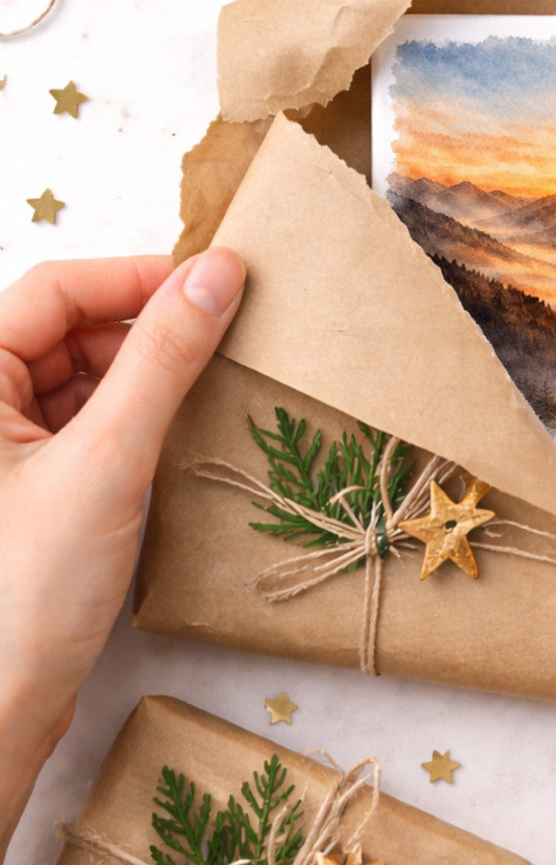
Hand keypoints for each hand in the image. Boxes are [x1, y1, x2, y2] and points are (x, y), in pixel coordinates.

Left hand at [0, 251, 244, 863]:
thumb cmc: (24, 591)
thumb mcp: (107, 459)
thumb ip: (164, 359)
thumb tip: (218, 273)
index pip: (55, 290)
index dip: (136, 277)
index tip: (217, 282)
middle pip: (70, 329)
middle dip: (147, 327)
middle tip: (226, 334)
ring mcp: (6, 449)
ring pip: (85, 376)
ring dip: (148, 373)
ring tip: (211, 384)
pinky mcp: (33, 485)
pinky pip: (91, 422)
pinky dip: (138, 417)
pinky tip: (180, 431)